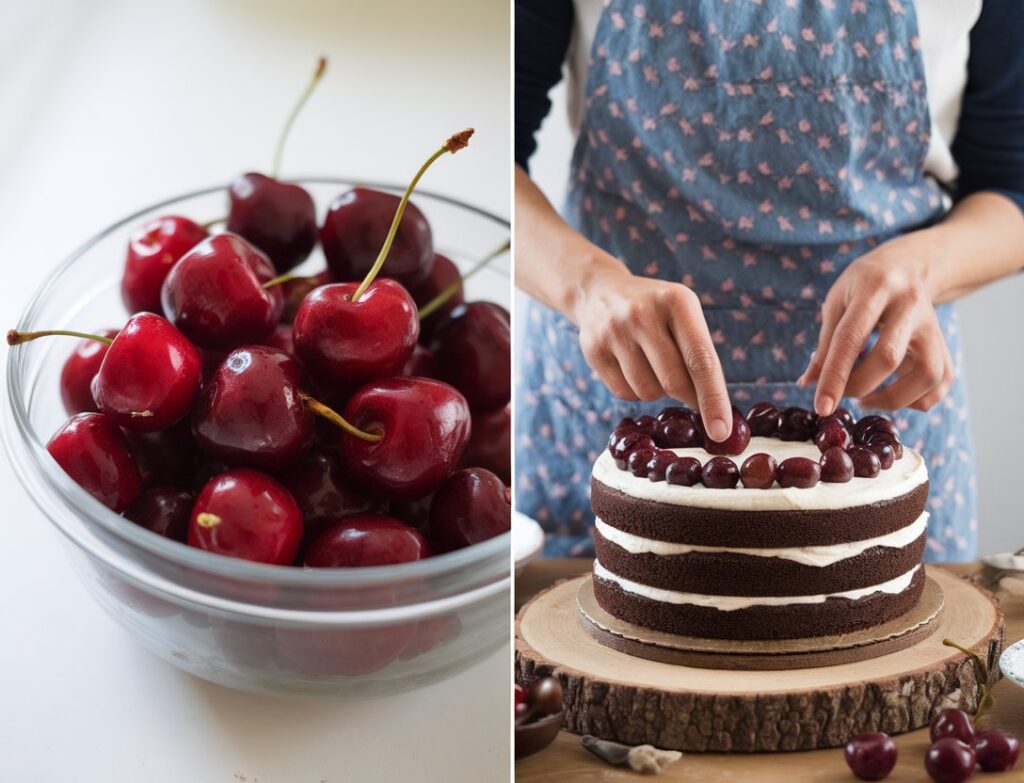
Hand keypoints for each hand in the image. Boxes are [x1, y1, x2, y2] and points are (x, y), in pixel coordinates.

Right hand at [571, 264, 732, 440]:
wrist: (601, 291)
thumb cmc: (656, 312)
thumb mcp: (683, 315)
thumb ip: (699, 355)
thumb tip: (715, 413)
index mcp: (676, 301)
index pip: (701, 360)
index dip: (713, 400)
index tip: (721, 432)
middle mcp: (642, 314)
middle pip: (673, 382)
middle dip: (688, 398)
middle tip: (692, 397)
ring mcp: (614, 331)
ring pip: (648, 392)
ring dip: (658, 391)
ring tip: (653, 366)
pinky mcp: (593, 349)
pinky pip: (624, 393)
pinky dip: (635, 390)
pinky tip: (632, 368)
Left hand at [799, 233, 953, 414]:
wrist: (908, 265)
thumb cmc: (863, 286)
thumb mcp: (836, 302)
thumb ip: (824, 344)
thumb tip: (808, 384)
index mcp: (875, 288)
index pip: (852, 337)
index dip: (835, 376)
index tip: (822, 407)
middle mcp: (910, 305)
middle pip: (889, 357)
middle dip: (859, 387)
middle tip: (841, 393)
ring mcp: (933, 325)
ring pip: (927, 375)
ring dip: (893, 399)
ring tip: (867, 398)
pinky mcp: (945, 342)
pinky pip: (942, 382)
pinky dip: (918, 400)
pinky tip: (893, 394)